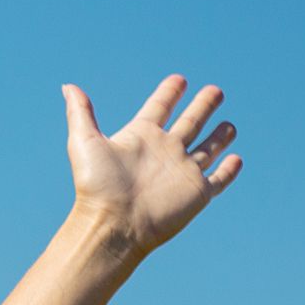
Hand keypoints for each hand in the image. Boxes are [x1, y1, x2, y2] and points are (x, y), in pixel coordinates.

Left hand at [61, 73, 241, 255]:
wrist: (113, 225)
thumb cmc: (96, 186)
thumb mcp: (84, 142)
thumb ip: (80, 112)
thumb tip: (68, 87)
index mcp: (141, 135)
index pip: (160, 107)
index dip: (170, 93)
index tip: (179, 80)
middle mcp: (164, 150)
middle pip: (190, 122)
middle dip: (203, 106)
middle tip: (215, 91)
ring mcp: (182, 171)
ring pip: (208, 149)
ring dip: (220, 136)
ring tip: (230, 125)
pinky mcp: (197, 193)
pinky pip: (218, 179)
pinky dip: (229, 169)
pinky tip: (236, 158)